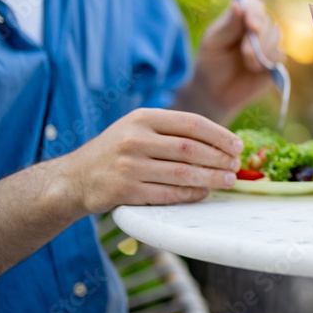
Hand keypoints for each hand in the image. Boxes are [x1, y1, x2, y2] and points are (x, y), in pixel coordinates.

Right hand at [60, 109, 242, 214]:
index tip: (237, 146)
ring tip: (227, 180)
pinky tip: (203, 193)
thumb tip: (220, 140)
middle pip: (190, 149)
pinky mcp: (124, 191)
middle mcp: (135, 138)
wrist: (75, 177)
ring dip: (210, 178)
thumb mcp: (139, 128)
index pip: (191, 123)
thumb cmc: (118, 151)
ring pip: (182, 173)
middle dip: (219, 159)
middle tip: (236, 166)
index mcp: (143, 117)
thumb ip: (172, 130)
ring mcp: (128, 165)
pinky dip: (189, 195)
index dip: (219, 135)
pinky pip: (166, 194)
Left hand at [189, 0, 284, 118]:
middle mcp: (258, 27)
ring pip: (276, 36)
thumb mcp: (213, 43)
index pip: (255, 5)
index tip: (251, 25)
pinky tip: (255, 69)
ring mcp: (268, 43)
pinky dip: (268, 61)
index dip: (256, 12)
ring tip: (247, 62)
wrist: (216, 92)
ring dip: (263, 49)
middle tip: (245, 52)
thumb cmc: (211, 62)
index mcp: (241, 18)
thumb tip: (238, 3)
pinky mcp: (276, 60)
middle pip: (268, 20)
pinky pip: (280, 55)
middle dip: (258, 37)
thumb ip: (227, 25)